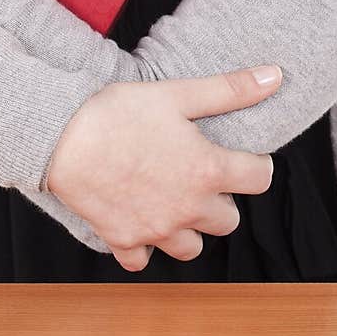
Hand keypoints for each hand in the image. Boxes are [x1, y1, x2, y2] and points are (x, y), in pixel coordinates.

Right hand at [45, 65, 281, 271]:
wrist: (61, 137)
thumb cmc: (119, 112)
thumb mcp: (178, 93)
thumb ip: (230, 90)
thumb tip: (276, 75)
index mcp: (208, 171)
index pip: (260, 180)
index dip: (254, 164)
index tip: (240, 156)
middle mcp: (188, 208)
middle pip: (229, 220)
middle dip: (221, 198)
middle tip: (199, 173)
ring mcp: (156, 230)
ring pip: (192, 248)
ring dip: (189, 227)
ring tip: (172, 198)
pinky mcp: (125, 241)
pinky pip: (145, 260)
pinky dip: (145, 246)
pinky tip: (138, 217)